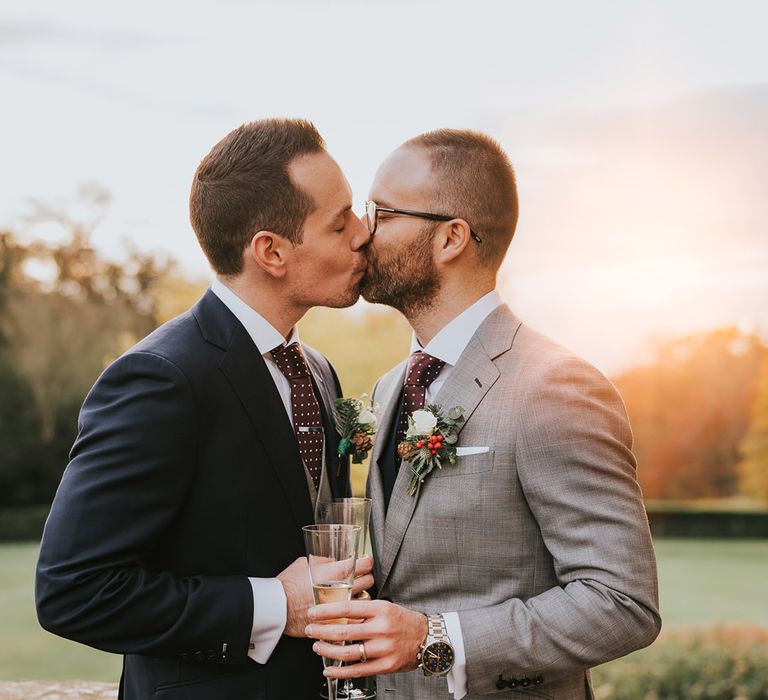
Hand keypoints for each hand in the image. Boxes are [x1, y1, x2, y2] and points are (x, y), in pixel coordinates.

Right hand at [278, 556, 374, 637]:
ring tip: (356, 595)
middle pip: (368, 581)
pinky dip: (355, 615)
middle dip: (367, 577)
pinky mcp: (335, 622)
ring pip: (364, 601)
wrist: (276, 607)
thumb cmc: (288, 584)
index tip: (366, 562)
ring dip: (363, 596)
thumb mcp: (305, 564)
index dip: (367, 562)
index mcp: (335, 573)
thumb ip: (322, 561)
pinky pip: (355, 619)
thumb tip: (333, 560)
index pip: (363, 565)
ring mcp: (340, 608)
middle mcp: (341, 590)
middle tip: (362, 577)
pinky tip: (351, 612)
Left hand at [305, 599, 427, 677]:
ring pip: (348, 652)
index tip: (313, 612)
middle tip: (310, 630)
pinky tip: (328, 669)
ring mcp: (384, 648)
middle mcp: (382, 628)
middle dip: (321, 631)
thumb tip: (337, 611)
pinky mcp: (385, 665)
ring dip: (328, 650)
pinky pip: (358, 670)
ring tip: (317, 646)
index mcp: (381, 609)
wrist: (426, 638)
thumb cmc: (402, 620)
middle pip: (344, 632)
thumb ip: (364, 610)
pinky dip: (340, 671)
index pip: (348, 609)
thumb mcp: (385, 607)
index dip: (327, 611)